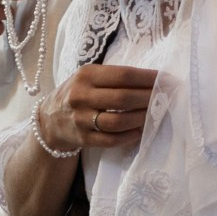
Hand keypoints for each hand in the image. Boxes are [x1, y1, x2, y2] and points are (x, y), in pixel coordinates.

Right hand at [37, 64, 157, 152]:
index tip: (166, 80)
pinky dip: (130, 136)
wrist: (50, 120)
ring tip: (153, 114)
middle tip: (164, 98)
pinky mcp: (83, 138)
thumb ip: (113, 77)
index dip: (148, 79)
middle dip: (149, 98)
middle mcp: (81, 96)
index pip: (123, 75)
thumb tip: (152, 80)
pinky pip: (111, 140)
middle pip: (123, 98)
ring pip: (118, 121)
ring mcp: (81, 119)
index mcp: (85, 75)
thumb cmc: (78, 94)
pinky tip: (140, 131)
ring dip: (141, 118)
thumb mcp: (88, 78)